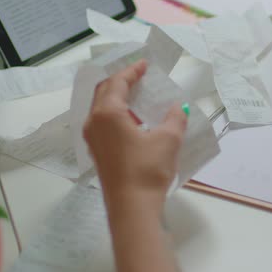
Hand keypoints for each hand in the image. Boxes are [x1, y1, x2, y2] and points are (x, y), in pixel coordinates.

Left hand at [83, 60, 187, 214]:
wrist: (132, 208)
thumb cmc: (148, 169)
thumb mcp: (168, 139)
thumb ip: (174, 118)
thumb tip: (178, 108)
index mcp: (107, 113)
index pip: (117, 83)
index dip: (131, 71)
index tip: (144, 64)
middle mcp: (94, 122)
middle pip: (103, 92)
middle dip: (120, 81)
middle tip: (137, 76)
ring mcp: (93, 139)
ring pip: (100, 109)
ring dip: (116, 98)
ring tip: (135, 95)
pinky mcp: (97, 153)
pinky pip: (102, 123)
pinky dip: (115, 114)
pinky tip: (131, 120)